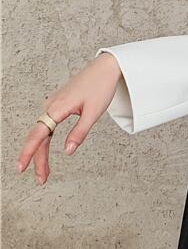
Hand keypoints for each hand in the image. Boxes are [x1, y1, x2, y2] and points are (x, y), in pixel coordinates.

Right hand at [16, 52, 122, 185]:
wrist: (105, 68)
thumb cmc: (100, 87)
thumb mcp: (93, 113)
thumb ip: (79, 133)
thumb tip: (67, 152)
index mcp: (57, 107)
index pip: (38, 134)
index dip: (29, 152)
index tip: (21, 167)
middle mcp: (50, 106)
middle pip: (39, 137)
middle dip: (38, 160)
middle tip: (41, 180)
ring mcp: (52, 105)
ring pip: (42, 133)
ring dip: (41, 153)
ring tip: (44, 173)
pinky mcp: (57, 105)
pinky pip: (46, 126)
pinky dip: (44, 141)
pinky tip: (44, 152)